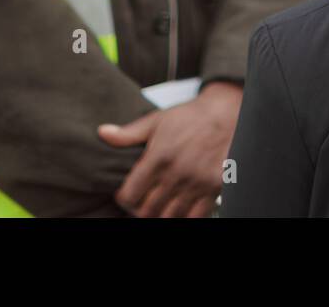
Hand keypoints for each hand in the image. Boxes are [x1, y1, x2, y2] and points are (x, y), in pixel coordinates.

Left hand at [97, 81, 241, 217]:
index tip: (126, 195)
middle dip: (139, 210)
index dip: (123, 199)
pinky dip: (184, 217)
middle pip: (147, 210)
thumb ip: (129, 133)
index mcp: (159, 156)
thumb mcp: (157, 120)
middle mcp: (177, 173)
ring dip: (161, 215)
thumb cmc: (190, 116)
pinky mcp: (214, 187)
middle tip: (141, 203)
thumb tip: (102, 133)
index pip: (130, 194)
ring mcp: (196, 182)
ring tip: (159, 206)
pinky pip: (195, 216)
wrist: (226, 112)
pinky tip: (180, 209)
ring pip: (169, 217)